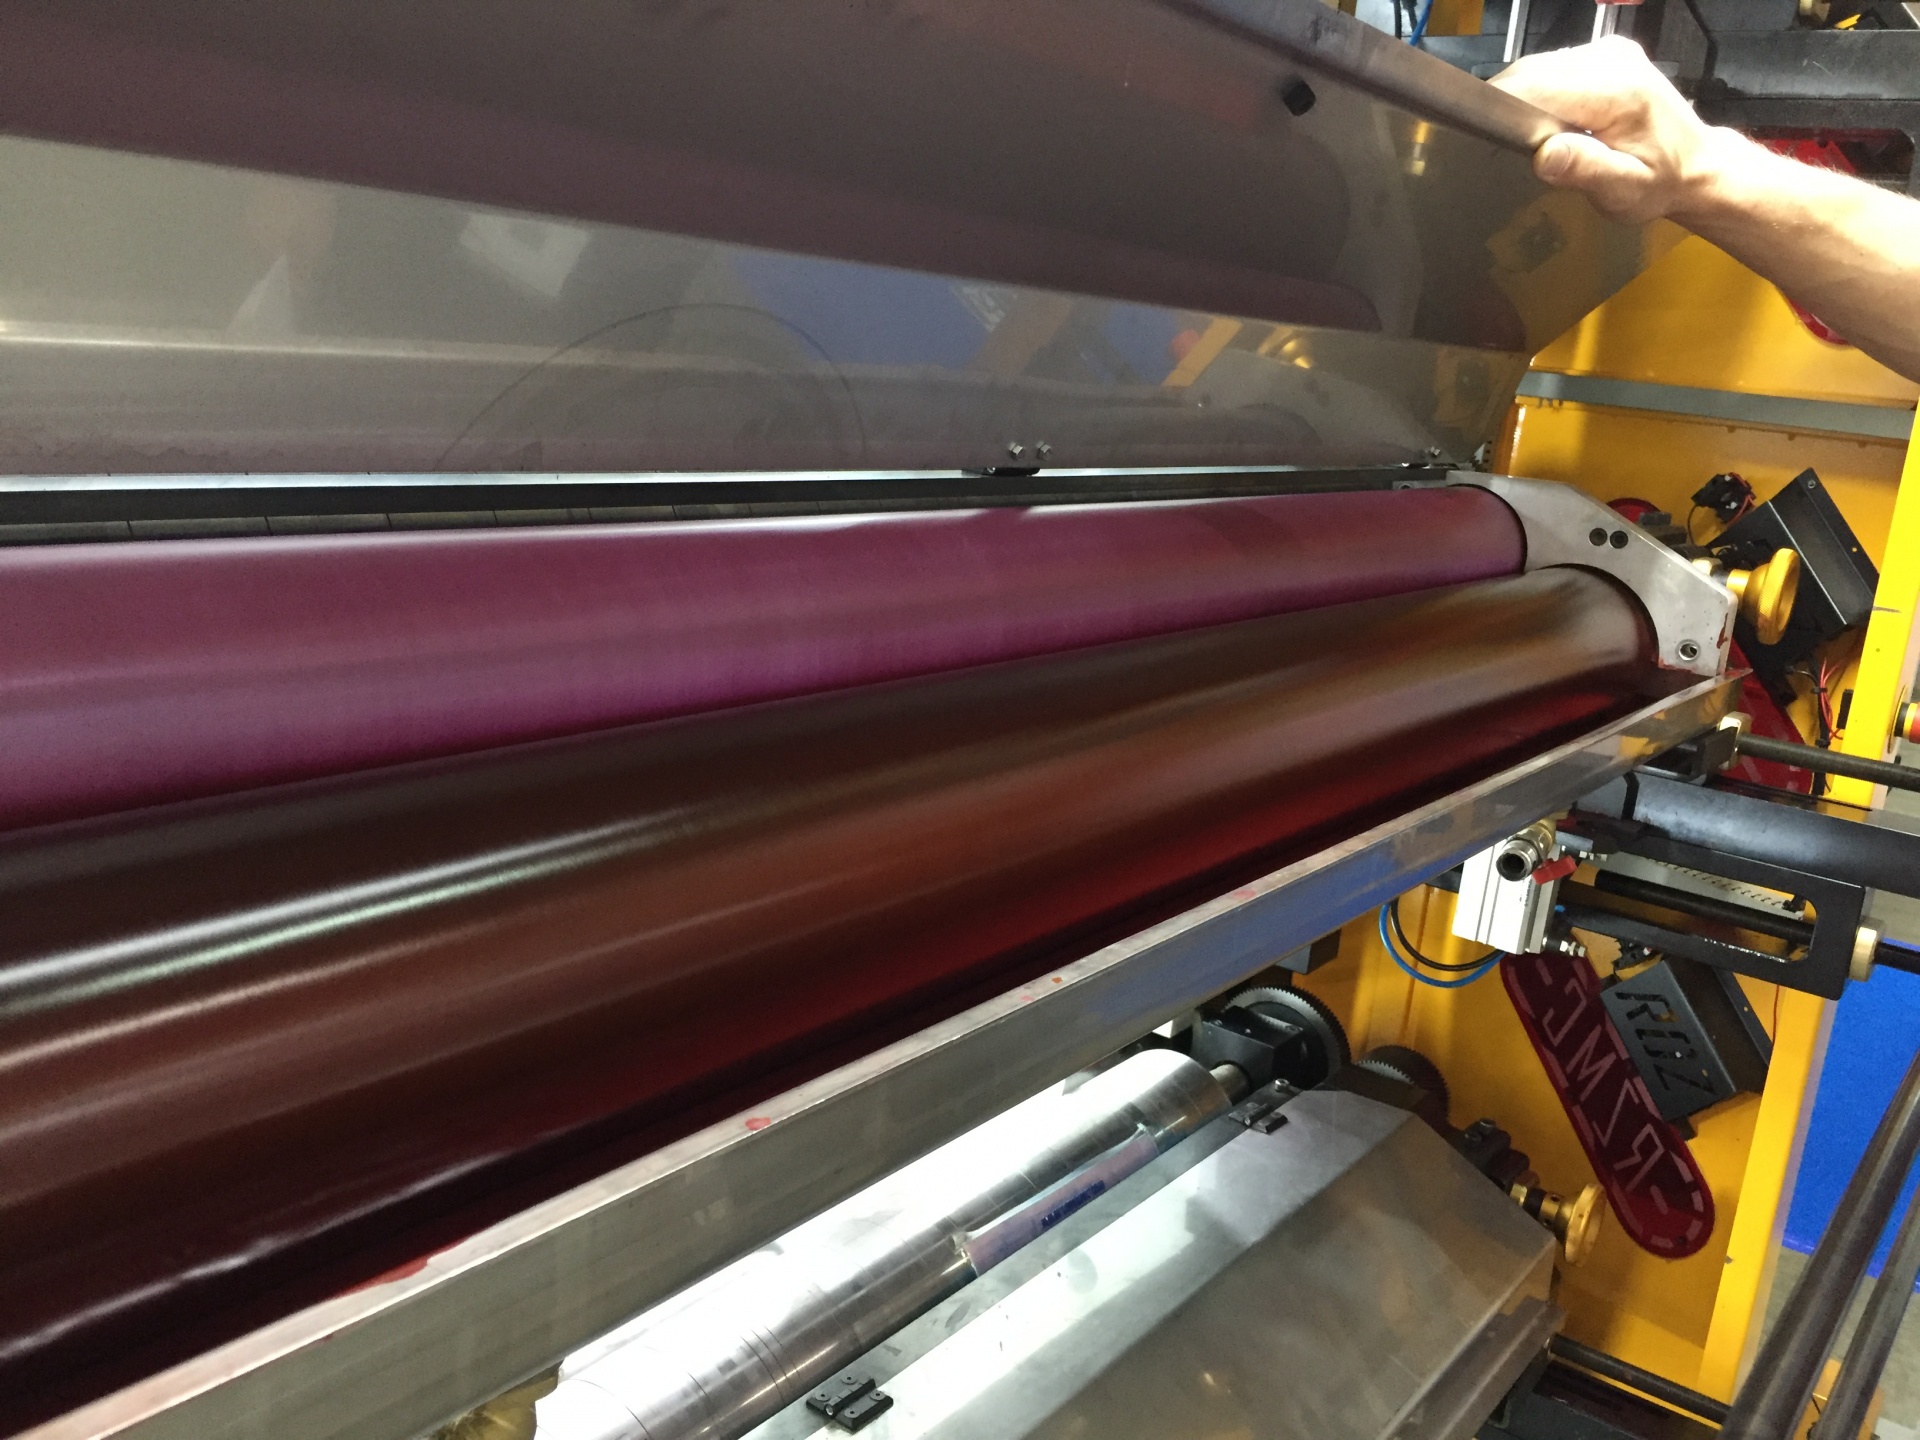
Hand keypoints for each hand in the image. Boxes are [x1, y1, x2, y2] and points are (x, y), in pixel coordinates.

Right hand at [1488, 36, 1725, 224]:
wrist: (1697, 164)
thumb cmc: (1662, 182)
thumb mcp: (1625, 191)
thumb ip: (1585, 171)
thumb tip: (1544, 155)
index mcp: (1618, 90)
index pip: (1537, 87)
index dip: (1507, 114)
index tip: (1497, 144)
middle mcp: (1612, 59)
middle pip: (1531, 74)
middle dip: (1513, 111)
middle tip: (1524, 151)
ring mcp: (1608, 52)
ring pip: (1536, 68)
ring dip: (1524, 103)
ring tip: (1542, 139)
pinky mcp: (1603, 53)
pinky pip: (1551, 68)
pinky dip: (1541, 95)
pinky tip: (1557, 122)